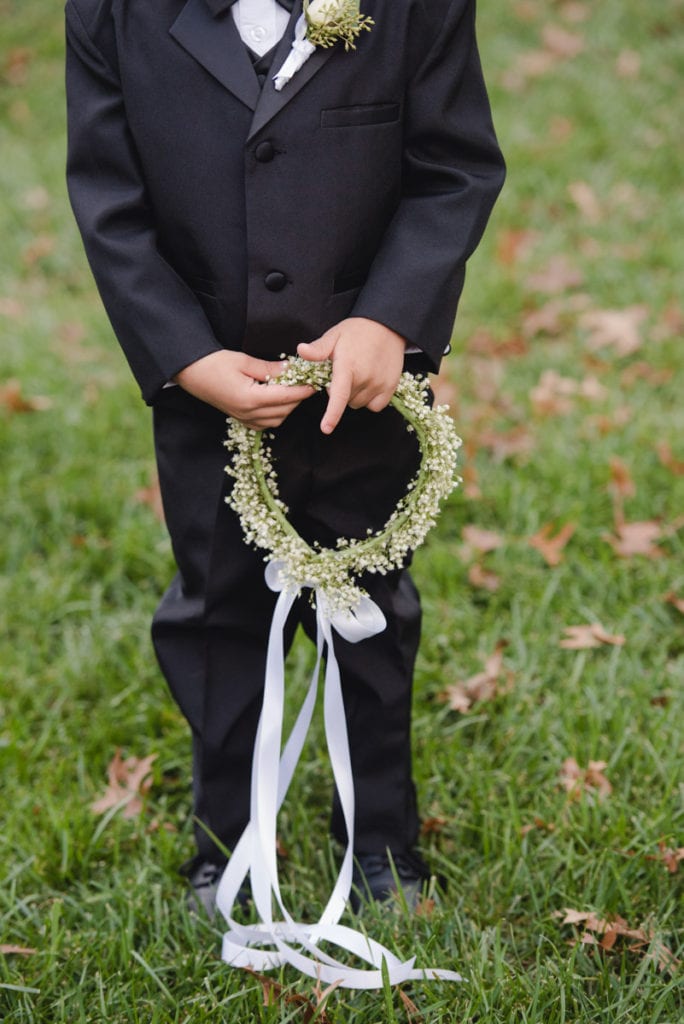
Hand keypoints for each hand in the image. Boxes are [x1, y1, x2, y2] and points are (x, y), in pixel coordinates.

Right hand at [174, 350, 313, 427]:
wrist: (191, 372)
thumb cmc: (214, 363)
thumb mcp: (244, 361)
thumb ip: (269, 369)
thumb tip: (292, 369)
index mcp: (249, 398)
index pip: (284, 397)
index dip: (302, 390)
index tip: (314, 383)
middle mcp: (247, 413)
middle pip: (283, 410)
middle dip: (297, 398)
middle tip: (306, 383)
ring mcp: (243, 419)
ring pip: (277, 420)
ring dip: (288, 407)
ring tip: (293, 390)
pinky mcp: (240, 419)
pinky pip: (266, 423)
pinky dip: (277, 414)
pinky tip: (278, 400)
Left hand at [297, 317, 405, 433]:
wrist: (388, 326)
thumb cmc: (356, 331)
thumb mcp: (334, 335)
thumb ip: (318, 348)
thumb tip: (301, 350)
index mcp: (347, 366)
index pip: (339, 395)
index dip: (332, 414)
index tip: (326, 428)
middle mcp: (365, 377)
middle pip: (345, 400)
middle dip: (341, 391)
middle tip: (345, 372)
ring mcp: (379, 384)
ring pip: (358, 404)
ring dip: (354, 395)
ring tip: (358, 375)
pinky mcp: (390, 388)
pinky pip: (375, 406)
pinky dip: (370, 400)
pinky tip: (369, 383)